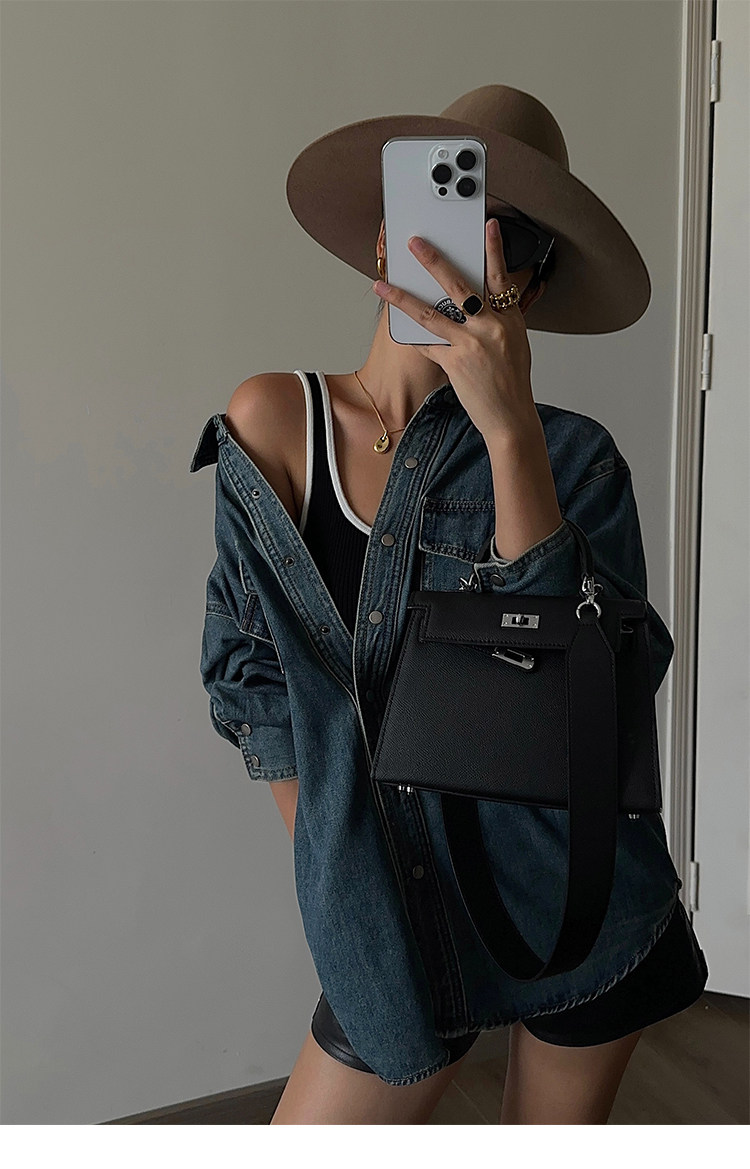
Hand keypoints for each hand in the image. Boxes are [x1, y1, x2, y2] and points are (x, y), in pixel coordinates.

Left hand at [372, 221, 538, 439]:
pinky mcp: (455, 363)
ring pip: (431, 314)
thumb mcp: (514, 344)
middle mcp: (491, 327)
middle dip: (434, 261)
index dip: (494, 250)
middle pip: (459, 286)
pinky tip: (397, 327)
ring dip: (403, 297)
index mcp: (509, 319)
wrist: (510, 418)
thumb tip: (473, 305)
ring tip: (383, 285)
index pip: (500, 277)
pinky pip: (428, 345)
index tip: (488, 226)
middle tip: (415, 243)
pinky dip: (414, 337)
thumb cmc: (511, 383)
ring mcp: (472, 345)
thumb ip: (496, 321)